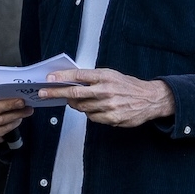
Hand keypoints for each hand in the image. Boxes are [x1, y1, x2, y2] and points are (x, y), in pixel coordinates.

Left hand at [45, 68, 174, 126]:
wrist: (151, 98)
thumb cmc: (128, 86)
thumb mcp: (112, 75)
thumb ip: (92, 78)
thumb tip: (70, 81)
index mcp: (106, 76)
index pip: (79, 75)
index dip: (62, 77)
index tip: (49, 78)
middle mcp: (106, 90)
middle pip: (74, 92)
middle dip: (56, 92)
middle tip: (43, 93)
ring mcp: (108, 105)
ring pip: (81, 107)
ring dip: (75, 104)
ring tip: (75, 100)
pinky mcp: (112, 118)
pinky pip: (91, 117)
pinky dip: (89, 113)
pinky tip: (95, 108)